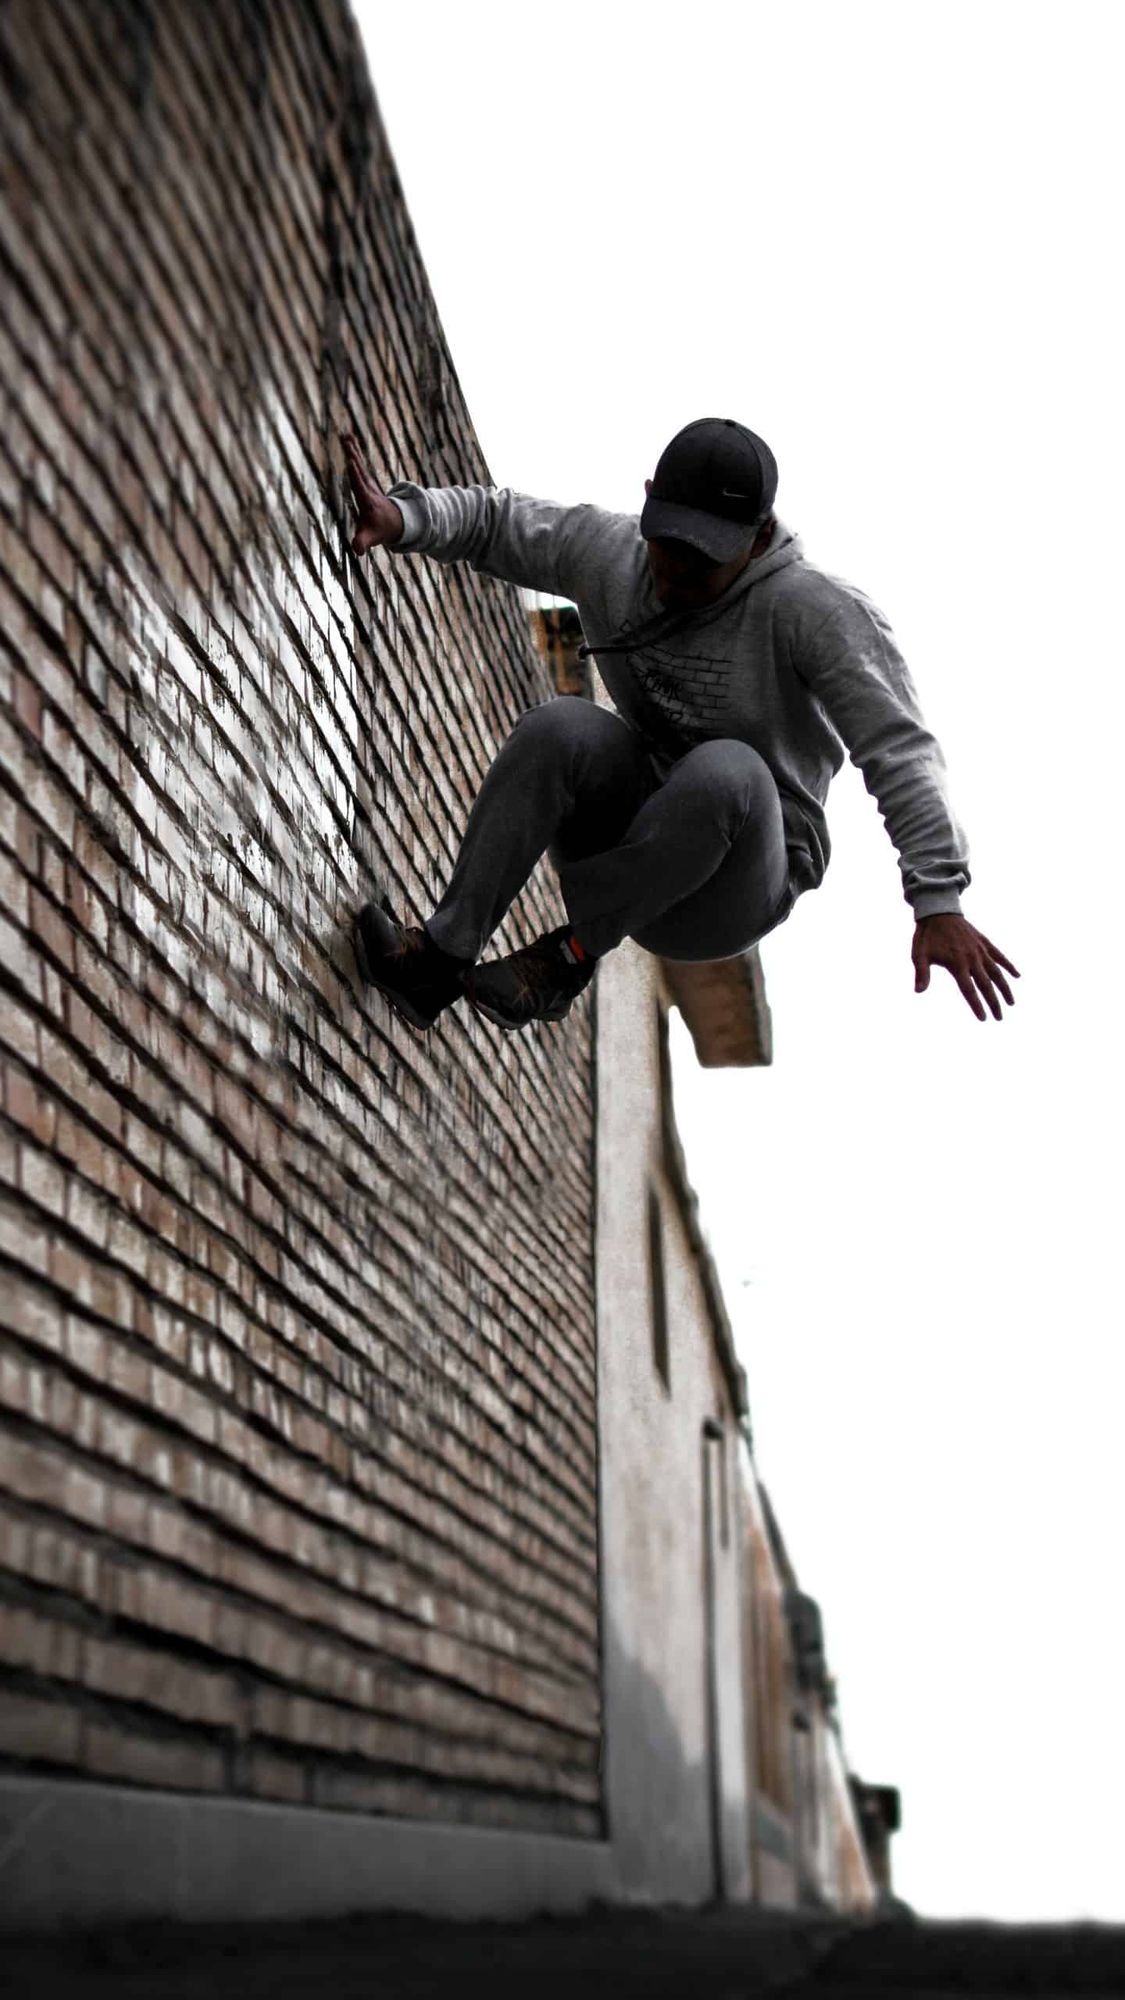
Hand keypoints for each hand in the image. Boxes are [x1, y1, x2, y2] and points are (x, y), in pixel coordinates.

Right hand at [342, 433, 403, 555]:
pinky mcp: (366, 480)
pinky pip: (358, 463)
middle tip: (347, 444)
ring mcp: (368, 483)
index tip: (351, 462)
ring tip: (346, 435)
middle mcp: (369, 490)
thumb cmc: (379, 530)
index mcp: (368, 501)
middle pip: (360, 472)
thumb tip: (358, 550)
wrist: (395, 521)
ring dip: (353, 450)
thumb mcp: (370, 537)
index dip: (356, 475)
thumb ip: (362, 542)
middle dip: (354, 458)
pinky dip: (353, 451)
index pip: (361, 487)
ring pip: (360, 464)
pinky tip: (348, 439)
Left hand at [912, 913, 1019, 1021]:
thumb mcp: (919, 954)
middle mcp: (972, 958)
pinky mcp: (984, 942)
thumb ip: (921, 973)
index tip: (983, 1018)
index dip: (976, 1005)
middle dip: (994, 1003)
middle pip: (986, 984)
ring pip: (997, 972)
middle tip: (1000, 1018)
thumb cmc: (927, 936)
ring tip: (1011, 1003)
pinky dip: (1008, 965)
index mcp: (957, 963)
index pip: (969, 989)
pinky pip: (999, 955)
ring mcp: (980, 950)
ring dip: (1005, 988)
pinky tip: (1017, 975)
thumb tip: (918, 991)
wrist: (938, 911)